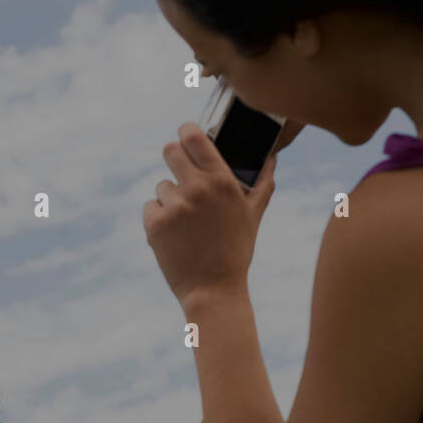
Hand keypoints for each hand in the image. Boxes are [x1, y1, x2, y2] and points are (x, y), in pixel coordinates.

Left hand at [142, 121, 277, 308]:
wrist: (213, 290)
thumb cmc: (236, 251)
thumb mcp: (253, 216)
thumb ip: (263, 183)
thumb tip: (272, 158)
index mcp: (221, 181)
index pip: (193, 137)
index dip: (186, 132)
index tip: (185, 135)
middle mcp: (196, 189)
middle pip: (170, 151)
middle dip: (173, 158)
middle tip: (179, 172)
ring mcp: (173, 206)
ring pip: (161, 186)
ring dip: (170, 199)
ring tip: (187, 224)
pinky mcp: (154, 224)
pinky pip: (150, 208)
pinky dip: (158, 219)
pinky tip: (175, 235)